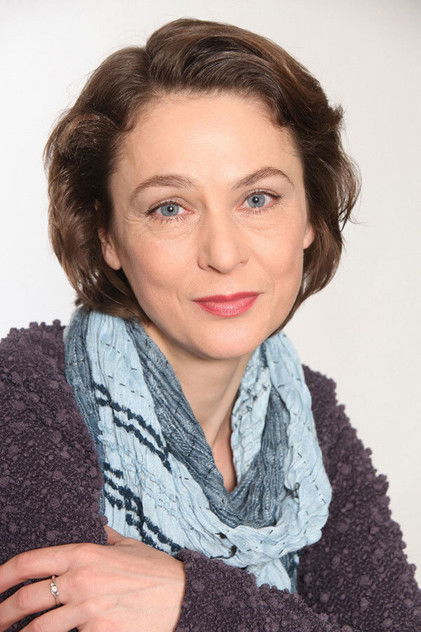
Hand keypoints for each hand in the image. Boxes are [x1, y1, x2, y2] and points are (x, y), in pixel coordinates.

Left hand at [0, 526, 185, 631]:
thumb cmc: (155, 571)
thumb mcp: (127, 547)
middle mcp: (81, 581)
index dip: (0, 576)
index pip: (29, 563)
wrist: (185, 597)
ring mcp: (89, 611)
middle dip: (0, 614)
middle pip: (26, 600)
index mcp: (84, 554)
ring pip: (39, 630)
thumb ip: (103, 540)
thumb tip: (93, 528)